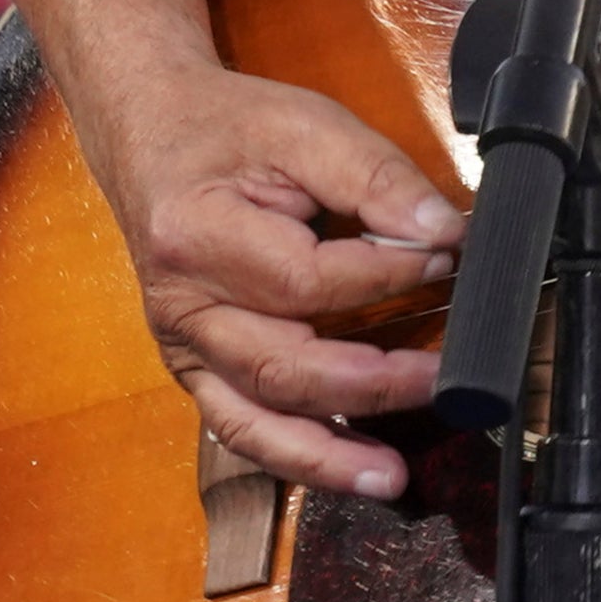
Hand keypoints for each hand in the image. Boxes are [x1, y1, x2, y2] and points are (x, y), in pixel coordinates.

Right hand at [74, 57, 467, 499]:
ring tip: (392, 475)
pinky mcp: (198, 371)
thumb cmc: (227, 130)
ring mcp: (184, 349)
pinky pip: (243, 430)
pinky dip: (299, 457)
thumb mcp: (307, 126)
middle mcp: (182, 307)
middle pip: (280, 367)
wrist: (151, 136)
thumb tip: (443, 232)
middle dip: (371, 382)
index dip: (386, 277)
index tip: (449, 259)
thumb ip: (376, 178)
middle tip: (443, 378)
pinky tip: (353, 471)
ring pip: (254, 421)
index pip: (306, 280)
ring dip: (329, 454)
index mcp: (196, 235)